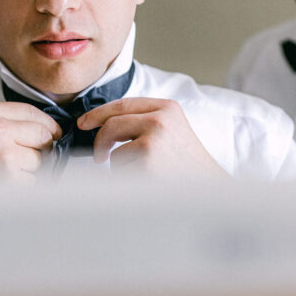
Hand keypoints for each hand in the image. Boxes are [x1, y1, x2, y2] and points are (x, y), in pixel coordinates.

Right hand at [0, 101, 61, 182]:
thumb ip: (7, 121)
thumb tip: (48, 128)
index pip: (33, 112)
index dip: (48, 124)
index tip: (53, 133)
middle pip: (43, 135)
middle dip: (39, 148)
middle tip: (20, 157)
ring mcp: (2, 153)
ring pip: (40, 160)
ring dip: (29, 169)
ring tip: (5, 171)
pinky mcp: (8, 176)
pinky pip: (32, 180)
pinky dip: (23, 186)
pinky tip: (3, 183)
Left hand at [78, 97, 226, 177]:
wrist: (211, 190)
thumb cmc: (188, 166)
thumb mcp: (172, 131)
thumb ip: (144, 122)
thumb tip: (102, 125)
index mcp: (167, 108)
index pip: (122, 104)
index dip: (98, 114)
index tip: (84, 123)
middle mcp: (160, 119)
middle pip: (111, 124)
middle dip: (99, 142)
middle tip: (98, 157)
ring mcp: (153, 139)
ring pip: (114, 151)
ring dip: (119, 167)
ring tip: (143, 175)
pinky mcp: (147, 161)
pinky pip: (119, 169)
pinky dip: (125, 179)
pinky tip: (146, 182)